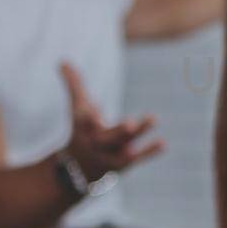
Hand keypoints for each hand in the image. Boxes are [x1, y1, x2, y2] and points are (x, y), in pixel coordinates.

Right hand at [59, 62, 162, 178]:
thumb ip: (74, 84)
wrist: (78, 167)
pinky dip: (149, 151)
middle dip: (119, 132)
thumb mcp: (78, 107)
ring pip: (124, 148)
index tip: (91, 113)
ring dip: (138, 136)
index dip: (87, 118)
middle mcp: (98, 144)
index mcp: (85, 129)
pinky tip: (163, 143)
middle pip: (108, 139)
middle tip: (131, 124)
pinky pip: (137, 159)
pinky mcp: (124, 163)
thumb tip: (62, 60)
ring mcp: (111, 155)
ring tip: (153, 118)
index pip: (84, 123)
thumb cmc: (82, 129)